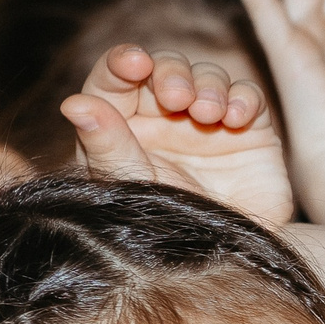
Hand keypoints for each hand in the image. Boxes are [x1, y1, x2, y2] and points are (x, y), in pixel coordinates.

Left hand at [59, 43, 291, 225]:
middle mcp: (164, 118)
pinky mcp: (250, 130)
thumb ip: (105, 145)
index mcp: (123, 125)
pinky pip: (249, 98)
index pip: (115, 78)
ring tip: (208, 114)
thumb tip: (74, 104)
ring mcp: (209, 121)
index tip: (133, 63)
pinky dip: (243, 99)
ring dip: (208, 85)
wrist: (223, 260)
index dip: (122, 63)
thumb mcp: (130, 187)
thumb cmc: (165, 227)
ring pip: (209, 77)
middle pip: (166, 69)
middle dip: (171, 73)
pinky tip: (235, 119)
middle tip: (176, 97)